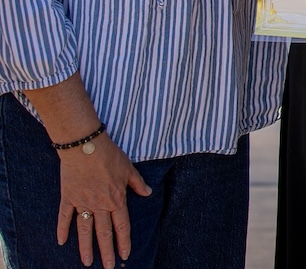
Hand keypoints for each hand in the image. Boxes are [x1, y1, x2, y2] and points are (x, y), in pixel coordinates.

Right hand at [55, 136, 150, 268]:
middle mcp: (100, 205)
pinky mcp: (68, 197)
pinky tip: (61, 241)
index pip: (122, 226)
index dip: (124, 242)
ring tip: (87, 263)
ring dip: (86, 248)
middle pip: (104, 233)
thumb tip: (148, 193)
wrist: (85, 146)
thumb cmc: (109, 155)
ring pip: (85, 230)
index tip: (125, 255)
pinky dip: (62, 229)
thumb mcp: (129, 168)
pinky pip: (65, 217)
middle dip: (107, 252)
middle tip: (108, 267)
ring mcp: (82, 203)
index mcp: (116, 199)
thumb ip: (137, 183)